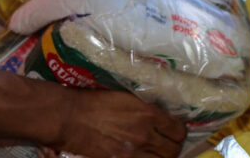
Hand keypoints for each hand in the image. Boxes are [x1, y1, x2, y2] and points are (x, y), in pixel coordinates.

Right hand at [45, 89, 186, 157]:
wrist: (70, 116)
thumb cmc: (95, 101)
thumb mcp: (127, 97)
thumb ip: (145, 108)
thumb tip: (158, 114)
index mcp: (148, 113)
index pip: (178, 128)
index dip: (179, 130)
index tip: (174, 129)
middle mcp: (145, 133)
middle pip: (174, 148)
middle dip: (174, 146)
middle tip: (168, 143)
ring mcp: (134, 151)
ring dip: (163, 156)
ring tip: (158, 152)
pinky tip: (143, 156)